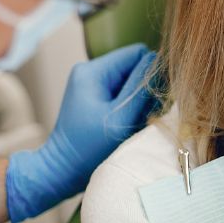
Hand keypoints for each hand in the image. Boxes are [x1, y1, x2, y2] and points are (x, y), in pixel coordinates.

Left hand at [6, 43, 156, 222]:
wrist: (64, 169)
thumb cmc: (90, 147)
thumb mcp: (121, 117)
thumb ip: (141, 87)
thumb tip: (159, 61)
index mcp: (93, 71)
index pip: (136, 53)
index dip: (151, 70)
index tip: (154, 96)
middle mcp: (90, 71)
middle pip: (133, 65)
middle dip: (144, 86)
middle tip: (143, 112)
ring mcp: (90, 83)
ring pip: (130, 79)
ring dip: (138, 98)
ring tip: (133, 120)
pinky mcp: (93, 95)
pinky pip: (121, 90)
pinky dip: (130, 104)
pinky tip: (127, 121)